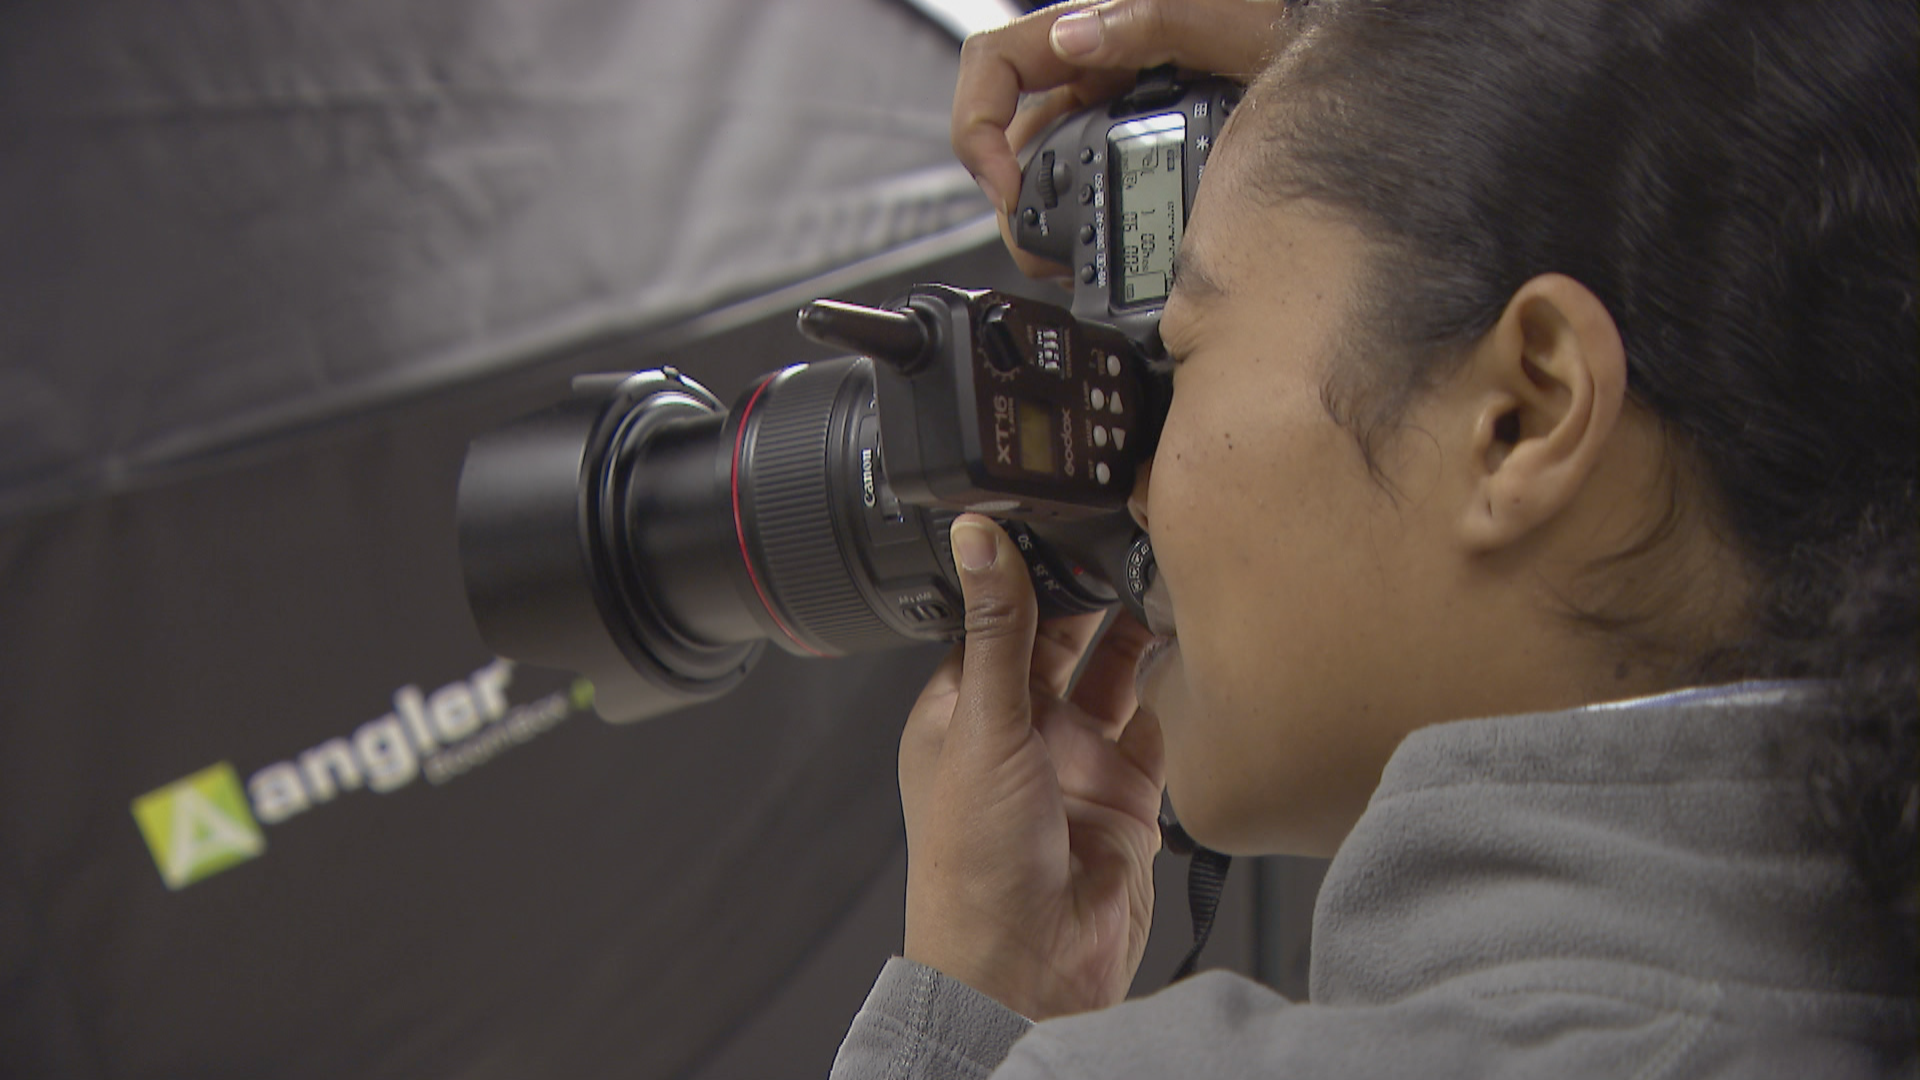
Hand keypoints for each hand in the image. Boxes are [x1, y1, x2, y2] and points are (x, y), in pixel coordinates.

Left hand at [900, 515, 1164, 1018]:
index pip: (996, 620)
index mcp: (961, 711)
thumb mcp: (983, 725)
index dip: (1025, 571)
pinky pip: (1158, 727)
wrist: (1029, 966)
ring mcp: (1075, 760)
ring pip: (1114, 675)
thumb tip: (976, 537)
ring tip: (1162, 571)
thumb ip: (997, 628)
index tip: (1058, 517)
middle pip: (1060, 639)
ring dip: (1136, 633)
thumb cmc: (974, 865)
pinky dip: (1176, 692)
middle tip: (1124, 531)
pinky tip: (1189, 647)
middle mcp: (1019, 730)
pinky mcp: (1127, 791)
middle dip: (1090, 593)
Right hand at [953, 0, 1287, 276]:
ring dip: (1039, 220)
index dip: (978, 123)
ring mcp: (1110, 113)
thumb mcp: (1228, 21)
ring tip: (1066, 262)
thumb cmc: (1287, 29)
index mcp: (1099, 33)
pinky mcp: (1132, 147)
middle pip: (1009, 133)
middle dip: (1009, 197)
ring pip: (1042, 169)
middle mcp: (1093, 73)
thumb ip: (1155, 20)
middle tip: (1037, 247)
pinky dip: (1079, 226)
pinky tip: (1102, 253)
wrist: (1328, 65)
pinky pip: (1083, 187)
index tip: (1006, 184)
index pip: (996, 65)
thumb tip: (1074, 39)